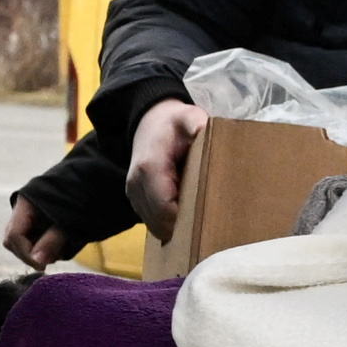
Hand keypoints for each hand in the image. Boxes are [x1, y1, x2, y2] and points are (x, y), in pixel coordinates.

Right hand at [3, 200, 76, 266]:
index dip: (25, 254)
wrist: (93, 185)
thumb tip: (37, 263)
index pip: (14, 235)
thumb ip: (51, 242)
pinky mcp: (36, 220)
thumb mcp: (69, 221)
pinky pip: (31, 238)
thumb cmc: (82, 199)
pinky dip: (42, 246)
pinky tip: (58, 246)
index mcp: (26, 204)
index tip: (43, 267)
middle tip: (49, 260)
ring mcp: (27, 215)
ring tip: (58, 251)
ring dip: (36, 251)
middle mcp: (22, 210)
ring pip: (21, 241)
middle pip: (13, 240)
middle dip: (29, 254)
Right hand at [125, 100, 206, 232]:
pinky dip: (169, 224)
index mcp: (149, 168)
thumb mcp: (188, 118)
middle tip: (211, 229)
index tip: (212, 221)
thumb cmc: (173, 123)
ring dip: (177, 228)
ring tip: (201, 224)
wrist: (150, 122)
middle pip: (160, 223)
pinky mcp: (136, 200)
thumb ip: (197, 124)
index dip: (188, 222)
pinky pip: (153, 221)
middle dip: (185, 229)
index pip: (165, 209)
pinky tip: (187, 217)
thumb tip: (207, 131)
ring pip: (155, 225)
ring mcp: (133, 194)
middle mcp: (136, 185)